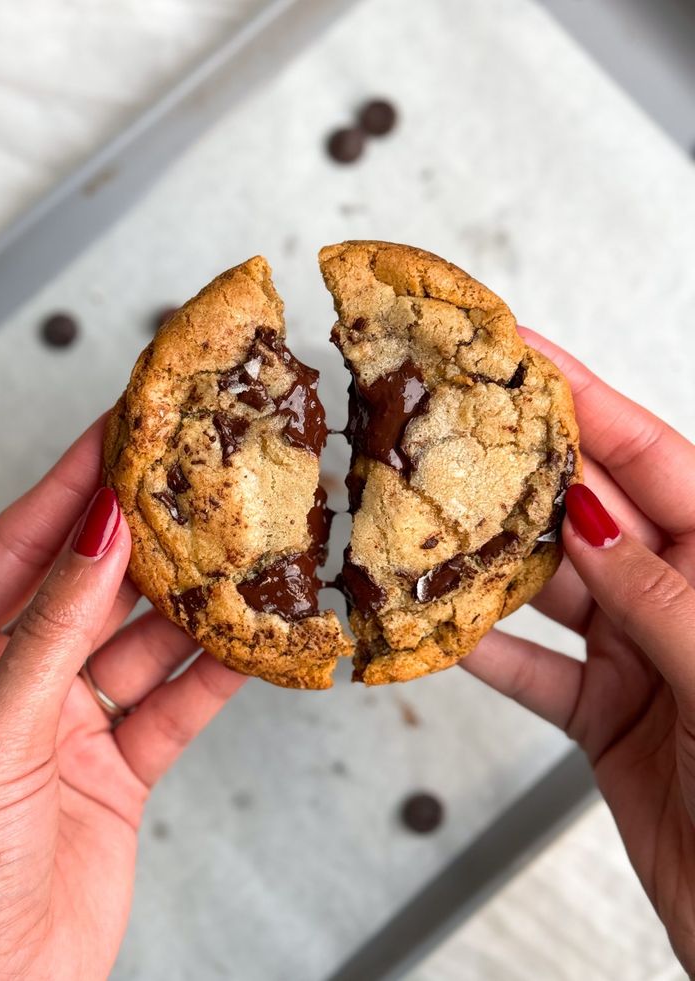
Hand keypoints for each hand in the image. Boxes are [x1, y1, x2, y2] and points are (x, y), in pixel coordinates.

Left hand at [0, 417, 244, 979]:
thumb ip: (53, 630)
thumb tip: (97, 532)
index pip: (21, 548)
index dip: (71, 487)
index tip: (118, 432)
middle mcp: (16, 681)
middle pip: (92, 587)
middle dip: (146, 536)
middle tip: (197, 480)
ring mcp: (71, 725)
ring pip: (144, 644)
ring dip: (194, 605)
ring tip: (242, 551)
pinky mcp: (119, 770)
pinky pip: (176, 707)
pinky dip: (218, 677)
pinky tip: (254, 641)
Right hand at [463, 328, 694, 970]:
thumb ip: (657, 596)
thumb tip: (589, 520)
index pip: (649, 457)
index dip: (582, 398)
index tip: (519, 350)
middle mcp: (682, 596)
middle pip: (589, 511)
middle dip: (518, 468)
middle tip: (450, 426)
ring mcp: (642, 654)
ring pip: (550, 588)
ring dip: (487, 562)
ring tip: (425, 519)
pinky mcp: (606, 714)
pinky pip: (532, 669)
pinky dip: (483, 652)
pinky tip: (436, 631)